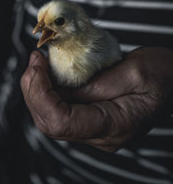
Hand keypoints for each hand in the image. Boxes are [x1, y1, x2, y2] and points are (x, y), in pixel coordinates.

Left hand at [21, 48, 172, 151]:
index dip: (41, 93)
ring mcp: (95, 127)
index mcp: (114, 126)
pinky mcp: (92, 116)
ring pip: (52, 116)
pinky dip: (49, 90)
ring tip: (38, 63)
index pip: (61, 121)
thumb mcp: (132, 72)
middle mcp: (101, 134)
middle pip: (51, 122)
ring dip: (39, 89)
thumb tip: (57, 85)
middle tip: (34, 60)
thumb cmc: (163, 74)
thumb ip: (94, 84)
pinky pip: (62, 108)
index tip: (37, 64)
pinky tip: (48, 71)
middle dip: (34, 89)